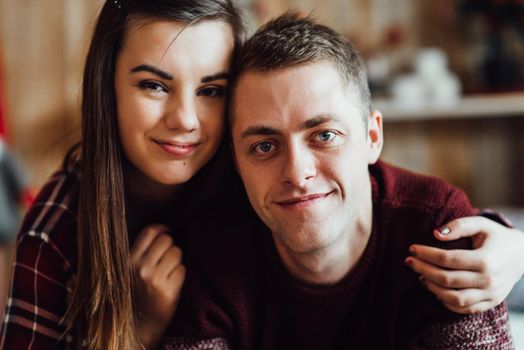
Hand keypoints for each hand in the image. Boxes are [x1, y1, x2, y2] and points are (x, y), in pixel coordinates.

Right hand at [131, 224, 185, 348]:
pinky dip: (180, 274)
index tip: (167, 231)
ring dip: (176, 259)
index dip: (162, 228)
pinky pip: (182, 269)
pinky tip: (172, 282)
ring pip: (176, 252)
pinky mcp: (168, 291)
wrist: (139, 323)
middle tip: (168, 255)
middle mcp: (141, 269)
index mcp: (130, 261)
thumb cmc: (137, 293)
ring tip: (169, 270)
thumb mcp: (131, 271)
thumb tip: (161, 231)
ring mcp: (155, 280)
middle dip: (171, 245)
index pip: (149, 233)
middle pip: (166, 240)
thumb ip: (141, 253)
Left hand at [405, 216, 523, 313]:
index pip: (447, 259)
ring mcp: (490, 295)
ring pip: (454, 299)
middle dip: (423, 269)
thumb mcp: (481, 223)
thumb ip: (459, 226)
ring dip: (432, 288)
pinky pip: (464, 309)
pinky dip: (446, 303)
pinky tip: (435, 289)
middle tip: (409, 261)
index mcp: (485, 260)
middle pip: (447, 279)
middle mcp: (488, 280)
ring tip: (421, 276)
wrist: (522, 254)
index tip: (412, 248)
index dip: (426, 254)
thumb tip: (435, 234)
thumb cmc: (496, 236)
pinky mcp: (490, 303)